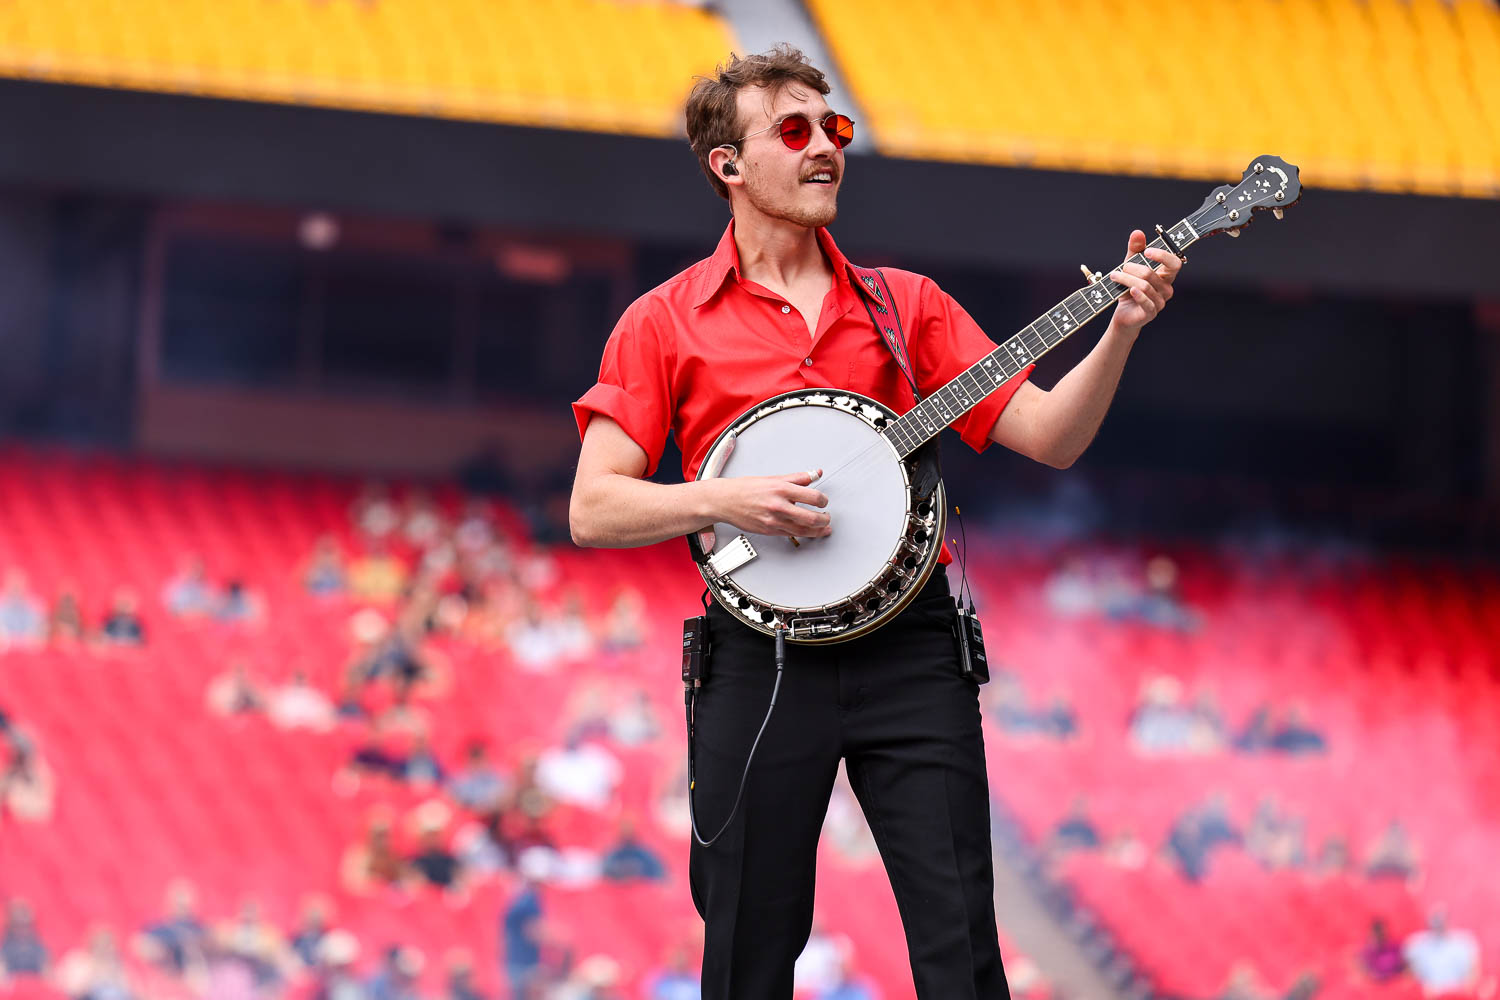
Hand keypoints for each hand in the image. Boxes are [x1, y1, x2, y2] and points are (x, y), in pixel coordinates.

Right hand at [710, 469, 831, 537]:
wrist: (725, 500)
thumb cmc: (745, 489)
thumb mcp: (773, 478)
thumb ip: (797, 477)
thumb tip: (815, 474)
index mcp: (781, 489)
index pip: (812, 496)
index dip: (823, 500)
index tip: (824, 501)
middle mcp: (778, 505)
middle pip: (811, 517)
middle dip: (824, 519)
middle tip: (827, 517)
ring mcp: (774, 520)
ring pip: (803, 530)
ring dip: (818, 530)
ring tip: (824, 528)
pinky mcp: (769, 530)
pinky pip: (791, 535)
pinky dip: (804, 534)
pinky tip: (809, 532)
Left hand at [1109, 229, 1181, 332]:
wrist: (1123, 313)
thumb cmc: (1130, 288)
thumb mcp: (1131, 265)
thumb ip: (1135, 249)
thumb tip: (1137, 233)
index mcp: (1166, 275)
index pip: (1174, 263)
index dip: (1162, 256)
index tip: (1146, 251)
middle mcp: (1166, 288)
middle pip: (1152, 273)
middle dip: (1133, 268)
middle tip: (1122, 267)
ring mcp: (1160, 301)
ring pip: (1145, 286)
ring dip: (1126, 279)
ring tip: (1115, 277)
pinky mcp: (1151, 312)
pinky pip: (1146, 301)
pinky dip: (1137, 294)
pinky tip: (1129, 290)